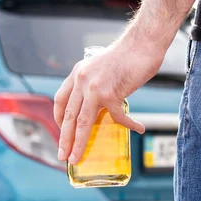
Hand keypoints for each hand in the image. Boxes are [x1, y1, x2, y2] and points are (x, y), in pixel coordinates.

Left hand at [54, 38, 163, 164]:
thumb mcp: (100, 67)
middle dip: (64, 139)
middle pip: (68, 116)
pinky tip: (138, 128)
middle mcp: (81, 80)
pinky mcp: (111, 93)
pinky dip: (129, 124)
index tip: (61, 131)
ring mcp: (94, 88)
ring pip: (83, 122)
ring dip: (79, 143)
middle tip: (62, 155)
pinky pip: (117, 117)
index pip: (60, 100)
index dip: (58, 118)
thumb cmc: (127, 56)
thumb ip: (93, 84)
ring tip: (77, 157)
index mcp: (77, 73)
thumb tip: (97, 105)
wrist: (142, 43)